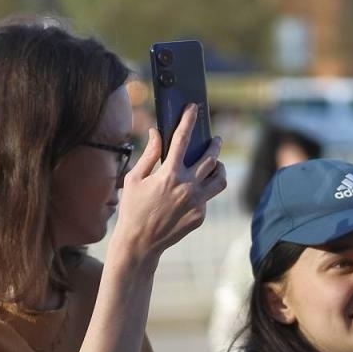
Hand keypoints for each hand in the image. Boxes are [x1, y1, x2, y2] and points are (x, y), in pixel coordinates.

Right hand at [111, 103, 226, 261]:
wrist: (140, 243)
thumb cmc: (132, 208)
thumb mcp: (134, 178)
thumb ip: (149, 154)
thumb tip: (157, 133)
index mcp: (169, 174)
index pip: (182, 139)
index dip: (188, 120)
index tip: (194, 108)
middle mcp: (187, 186)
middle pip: (211, 157)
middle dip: (214, 143)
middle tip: (214, 138)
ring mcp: (197, 202)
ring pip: (220, 178)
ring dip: (218, 167)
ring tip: (214, 163)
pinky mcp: (201, 215)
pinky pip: (208, 197)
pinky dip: (203, 189)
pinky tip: (193, 190)